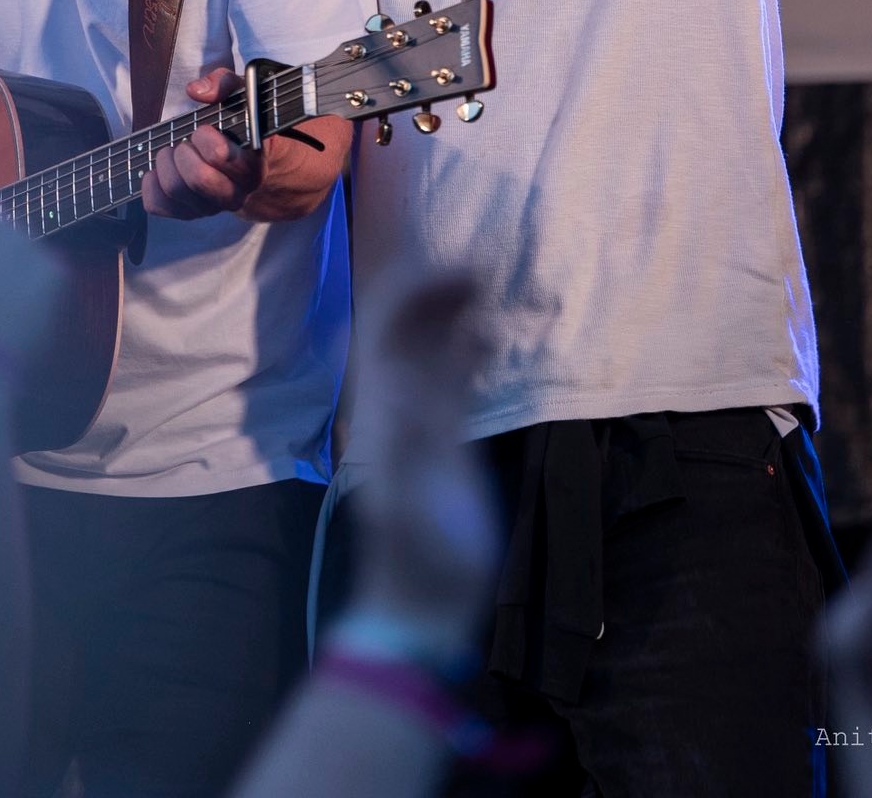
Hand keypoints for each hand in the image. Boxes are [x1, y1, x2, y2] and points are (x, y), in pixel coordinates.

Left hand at [142, 69, 265, 218]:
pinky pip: (157, 205)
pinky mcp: (186, 213)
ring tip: (173, 150)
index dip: (204, 138)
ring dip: (166, 163)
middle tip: (185, 141)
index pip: (221, 157)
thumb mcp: (239, 95)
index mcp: (252, 166)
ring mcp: (209, 208)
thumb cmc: (238, 123)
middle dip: (183, 152)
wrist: (239, 155)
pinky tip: (160, 168)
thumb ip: (224, 83)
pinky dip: (150, 183)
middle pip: (198, 179)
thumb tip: (196, 91)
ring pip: (175, 191)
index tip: (202, 129)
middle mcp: (234, 194)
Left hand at [348, 269, 500, 660]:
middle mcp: (394, 404)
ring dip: (451, 313)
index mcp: (381, 408)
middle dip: (435, 290)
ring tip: (487, 284)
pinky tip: (490, 338)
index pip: (389, 329)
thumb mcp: (415, 499)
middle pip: (406, 330)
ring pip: (427, 349)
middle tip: (481, 267)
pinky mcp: (442, 441)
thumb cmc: (421, 555)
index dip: (418, 291)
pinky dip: (466, 351)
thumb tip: (408, 380)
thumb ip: (414, 440)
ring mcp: (417, 421)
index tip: (462, 269)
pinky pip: (449, 380)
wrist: (421, 605)